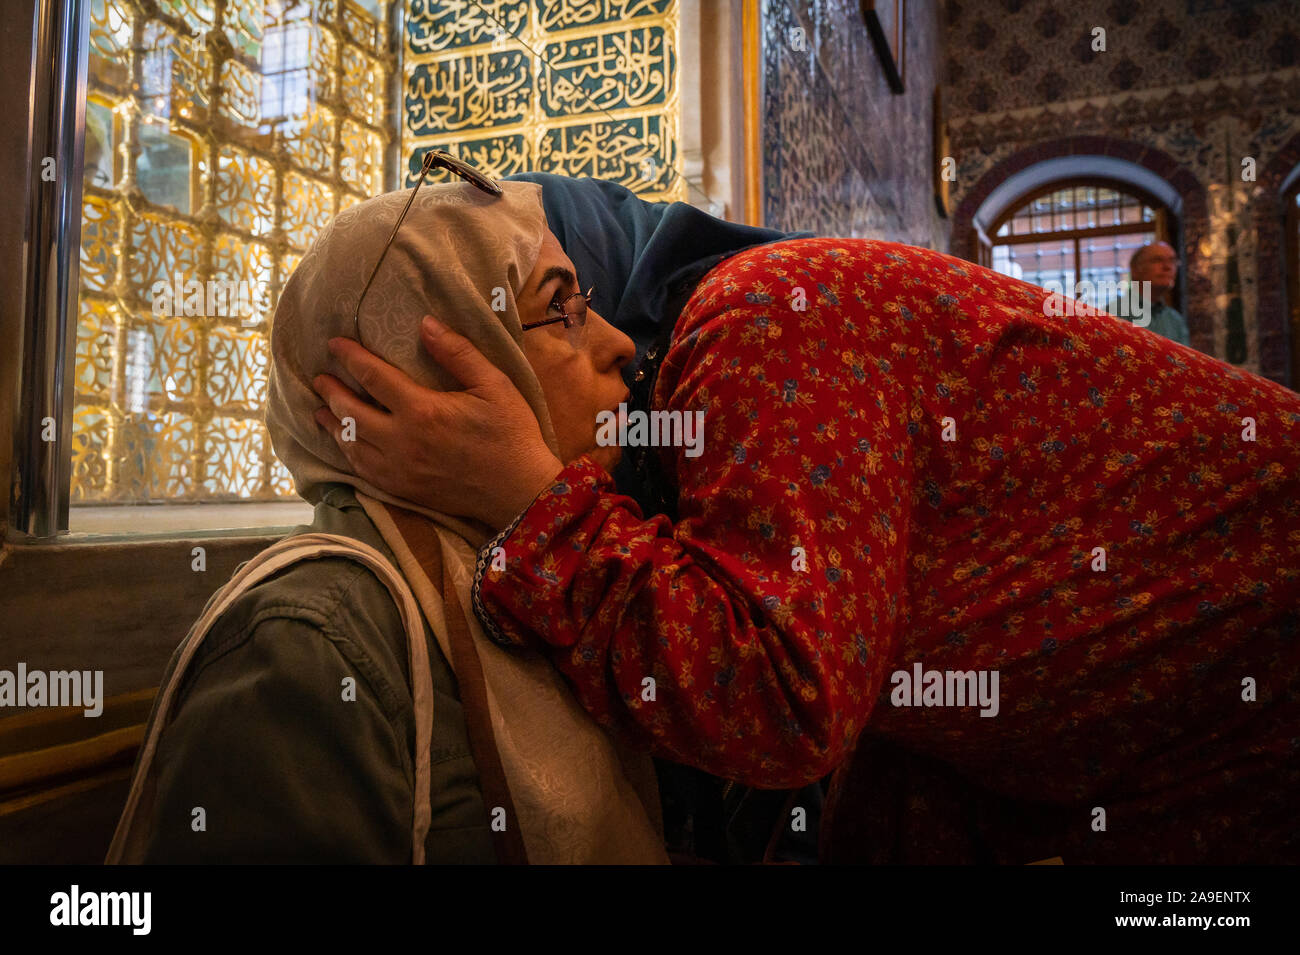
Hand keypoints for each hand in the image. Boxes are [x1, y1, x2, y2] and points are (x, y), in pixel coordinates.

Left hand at [312, 316, 562, 529]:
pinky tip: (346, 446)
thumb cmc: (511, 434)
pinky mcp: (403, 489)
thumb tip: (425, 324)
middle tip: (319, 379)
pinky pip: (362, 471)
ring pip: (351, 445)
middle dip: (331, 393)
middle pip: (351, 413)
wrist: (519, 492)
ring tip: (321, 411)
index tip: (334, 345)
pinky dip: (348, 454)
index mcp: (422, 410)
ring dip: (333, 425)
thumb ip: (458, 353)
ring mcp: (398, 469)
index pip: (373, 377)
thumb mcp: (494, 385)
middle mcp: (401, 441)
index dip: (350, 357)